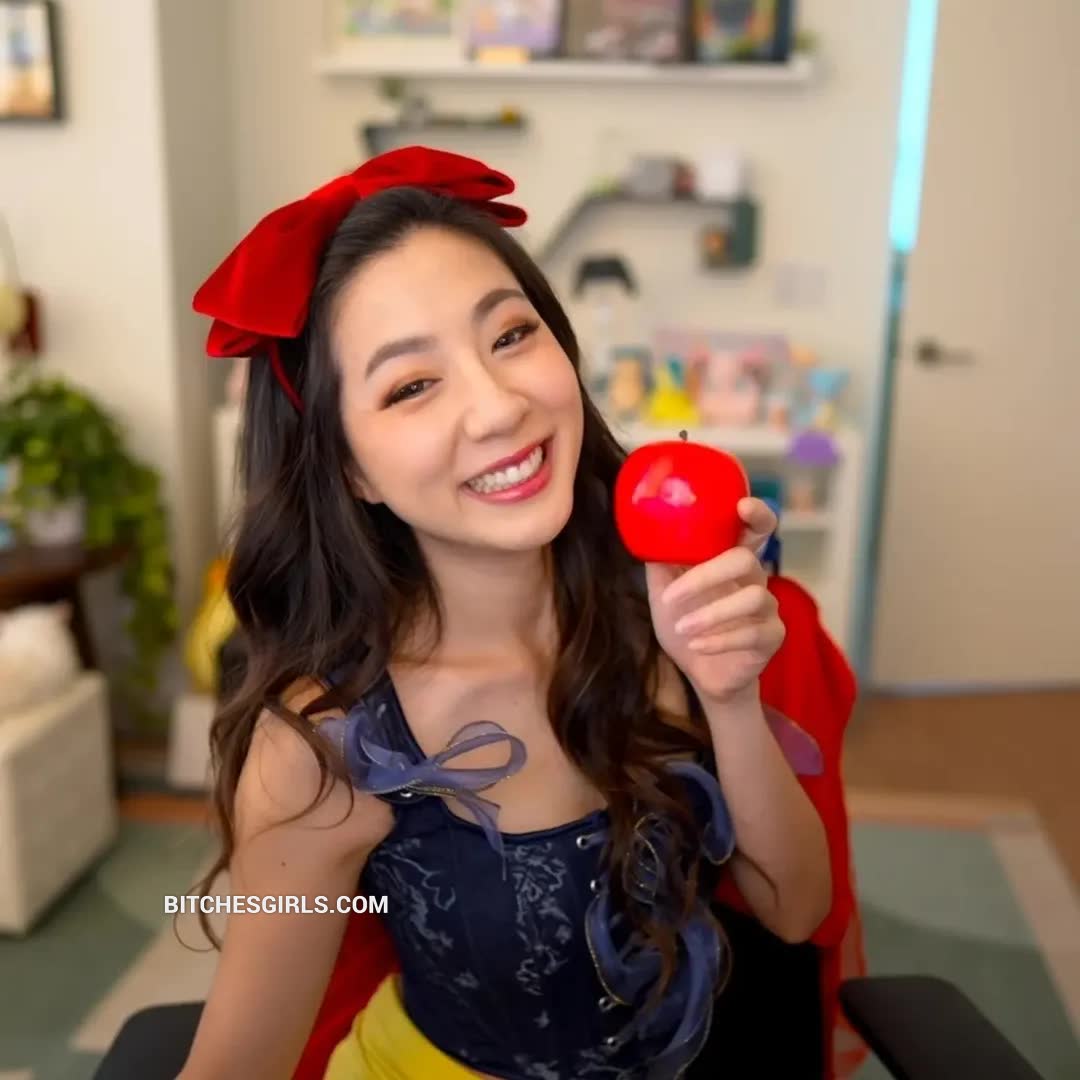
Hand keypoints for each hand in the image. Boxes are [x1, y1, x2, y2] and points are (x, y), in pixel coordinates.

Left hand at [645, 498, 783, 704]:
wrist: (701, 673)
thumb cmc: (686, 624)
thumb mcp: (664, 594)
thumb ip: (660, 565)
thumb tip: (645, 532)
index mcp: (731, 561)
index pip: (755, 528)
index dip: (756, 513)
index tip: (741, 505)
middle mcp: (755, 579)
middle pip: (746, 559)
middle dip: (707, 575)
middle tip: (673, 595)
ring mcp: (768, 608)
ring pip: (753, 597)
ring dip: (711, 614)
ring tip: (682, 628)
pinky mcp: (772, 637)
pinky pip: (753, 633)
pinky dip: (720, 639)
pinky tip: (697, 644)